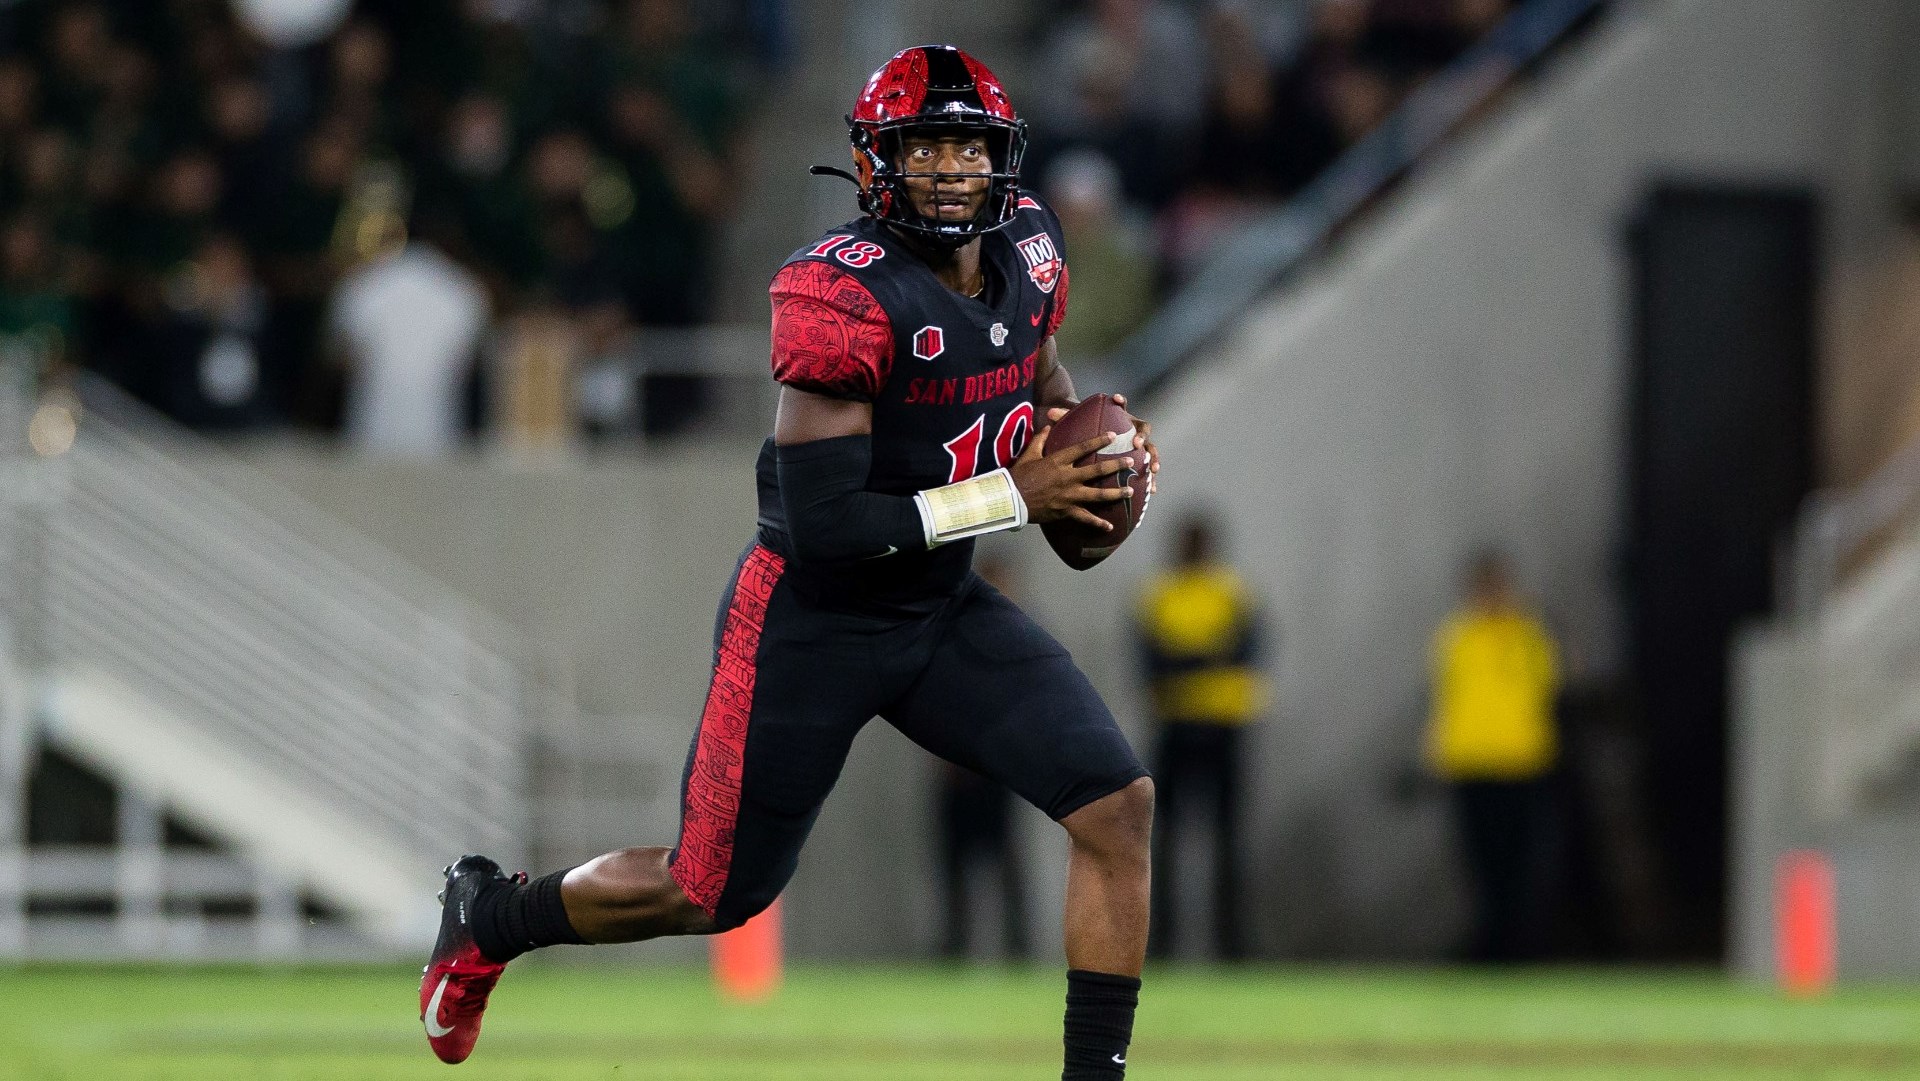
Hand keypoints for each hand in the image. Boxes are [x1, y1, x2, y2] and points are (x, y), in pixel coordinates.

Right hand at [1010, 423, 1134, 529]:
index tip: (1113, 435)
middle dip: (1116, 466)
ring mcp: (1068, 495)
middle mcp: (1067, 477)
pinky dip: (1098, 523)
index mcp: (1058, 461)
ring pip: (1097, 495)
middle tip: (1131, 462)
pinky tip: (1110, 526)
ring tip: (1130, 491)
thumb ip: (1040, 440)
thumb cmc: (1018, 476)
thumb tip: (1047, 426)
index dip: (1099, 441)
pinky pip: (1085, 518)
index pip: (1082, 448)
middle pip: (1097, 471)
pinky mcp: (1065, 511)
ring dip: (1115, 493)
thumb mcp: (1028, 455)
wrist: (1010, 499)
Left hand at [1045, 395, 1158, 494]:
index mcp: (1120, 417)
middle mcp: (1133, 428)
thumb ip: (1066, 416)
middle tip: (1136, 443)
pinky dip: (1151, 479)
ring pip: (1151, 449)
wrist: (1103, 439)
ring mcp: (1140, 444)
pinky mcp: (1142, 459)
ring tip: (1151, 469)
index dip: (1120, 401)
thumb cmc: (1090, 428)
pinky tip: (1151, 490)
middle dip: (1142, 435)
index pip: (1122, 405)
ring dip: (1152, 458)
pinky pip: (1149, 468)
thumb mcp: (1079, 423)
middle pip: (1143, 428)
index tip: (1116, 399)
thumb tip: (1050, 412)